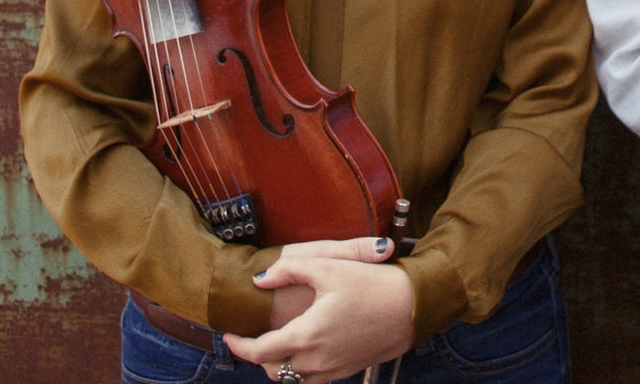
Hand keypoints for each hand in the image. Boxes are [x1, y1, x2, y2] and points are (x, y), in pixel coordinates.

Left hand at [230, 237, 412, 383]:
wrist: (412, 307)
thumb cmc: (371, 283)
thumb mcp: (328, 266)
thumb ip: (289, 270)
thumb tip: (259, 279)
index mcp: (307, 334)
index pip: (259, 351)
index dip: (238, 346)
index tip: (228, 334)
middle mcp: (316, 359)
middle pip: (272, 371)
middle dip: (256, 358)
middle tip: (250, 339)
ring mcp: (332, 369)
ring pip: (292, 380)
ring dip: (278, 366)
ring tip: (274, 344)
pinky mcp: (346, 371)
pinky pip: (312, 381)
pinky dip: (299, 371)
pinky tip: (303, 349)